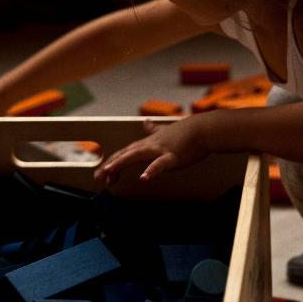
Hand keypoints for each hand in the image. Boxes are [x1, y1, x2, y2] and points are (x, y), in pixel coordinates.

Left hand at [94, 117, 210, 183]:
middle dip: (110, 165)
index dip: (114, 162)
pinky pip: (159, 164)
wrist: (204, 129)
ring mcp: (159, 150)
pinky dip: (151, 171)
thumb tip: (145, 122)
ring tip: (109, 172)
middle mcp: (149, 146)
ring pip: (135, 156)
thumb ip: (153, 129)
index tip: (105, 173)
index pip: (126, 152)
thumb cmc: (187, 132)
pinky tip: (144, 179)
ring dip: (121, 163)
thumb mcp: (165, 130)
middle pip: (125, 155)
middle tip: (98, 176)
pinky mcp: (172, 156)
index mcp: (148, 143)